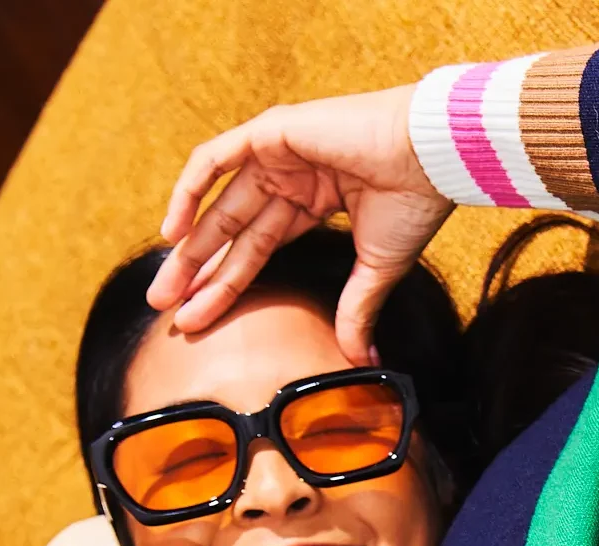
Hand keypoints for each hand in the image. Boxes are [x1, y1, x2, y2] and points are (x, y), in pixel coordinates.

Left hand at [146, 86, 453, 363]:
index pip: (258, 248)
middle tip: (168, 310)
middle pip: (233, 232)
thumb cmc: (416, 203)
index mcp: (315, 201)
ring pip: (219, 203)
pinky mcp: (271, 132)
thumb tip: (360, 360)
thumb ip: (357, 309)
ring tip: (164, 288)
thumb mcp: (379, 267)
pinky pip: (215, 159)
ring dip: (188, 245)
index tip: (201, 322)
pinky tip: (171, 232)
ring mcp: (278, 152)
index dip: (229, 285)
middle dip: (199, 272)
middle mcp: (291, 176)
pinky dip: (189, 191)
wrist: (434, 157)